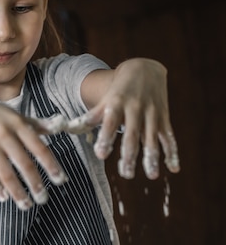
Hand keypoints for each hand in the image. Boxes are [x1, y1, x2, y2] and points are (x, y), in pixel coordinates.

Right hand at [0, 91, 67, 208]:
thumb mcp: (14, 115)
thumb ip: (36, 124)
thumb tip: (58, 128)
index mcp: (17, 123)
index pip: (38, 148)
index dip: (51, 165)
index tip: (60, 180)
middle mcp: (3, 134)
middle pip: (23, 163)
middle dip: (35, 184)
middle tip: (43, 199)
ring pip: (5, 173)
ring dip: (17, 192)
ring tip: (26, 205)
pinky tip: (5, 197)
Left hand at [76, 58, 179, 178]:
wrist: (145, 68)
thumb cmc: (119, 90)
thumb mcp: (105, 100)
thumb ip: (91, 116)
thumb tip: (70, 128)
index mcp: (117, 103)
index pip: (110, 122)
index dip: (106, 137)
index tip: (101, 154)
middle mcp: (135, 109)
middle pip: (132, 134)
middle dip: (130, 155)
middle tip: (126, 174)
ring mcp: (152, 114)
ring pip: (152, 138)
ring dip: (153, 157)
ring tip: (152, 176)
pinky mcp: (164, 118)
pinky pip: (169, 137)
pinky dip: (172, 152)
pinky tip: (174, 169)